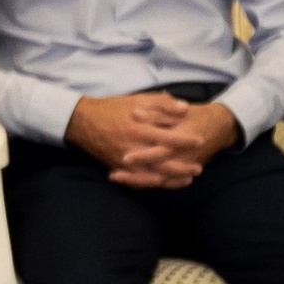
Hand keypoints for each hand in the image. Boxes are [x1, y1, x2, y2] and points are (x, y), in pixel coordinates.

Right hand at [70, 92, 237, 189]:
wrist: (82, 121)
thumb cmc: (111, 108)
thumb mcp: (136, 99)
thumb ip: (161, 104)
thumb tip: (184, 109)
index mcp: (138, 128)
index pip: (167, 137)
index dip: (185, 140)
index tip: (200, 140)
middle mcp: (133, 147)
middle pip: (163, 162)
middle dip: (182, 167)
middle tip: (198, 168)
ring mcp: (124, 161)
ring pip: (152, 176)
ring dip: (171, 179)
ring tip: (187, 179)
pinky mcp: (118, 168)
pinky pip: (138, 181)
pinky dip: (153, 184)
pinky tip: (164, 184)